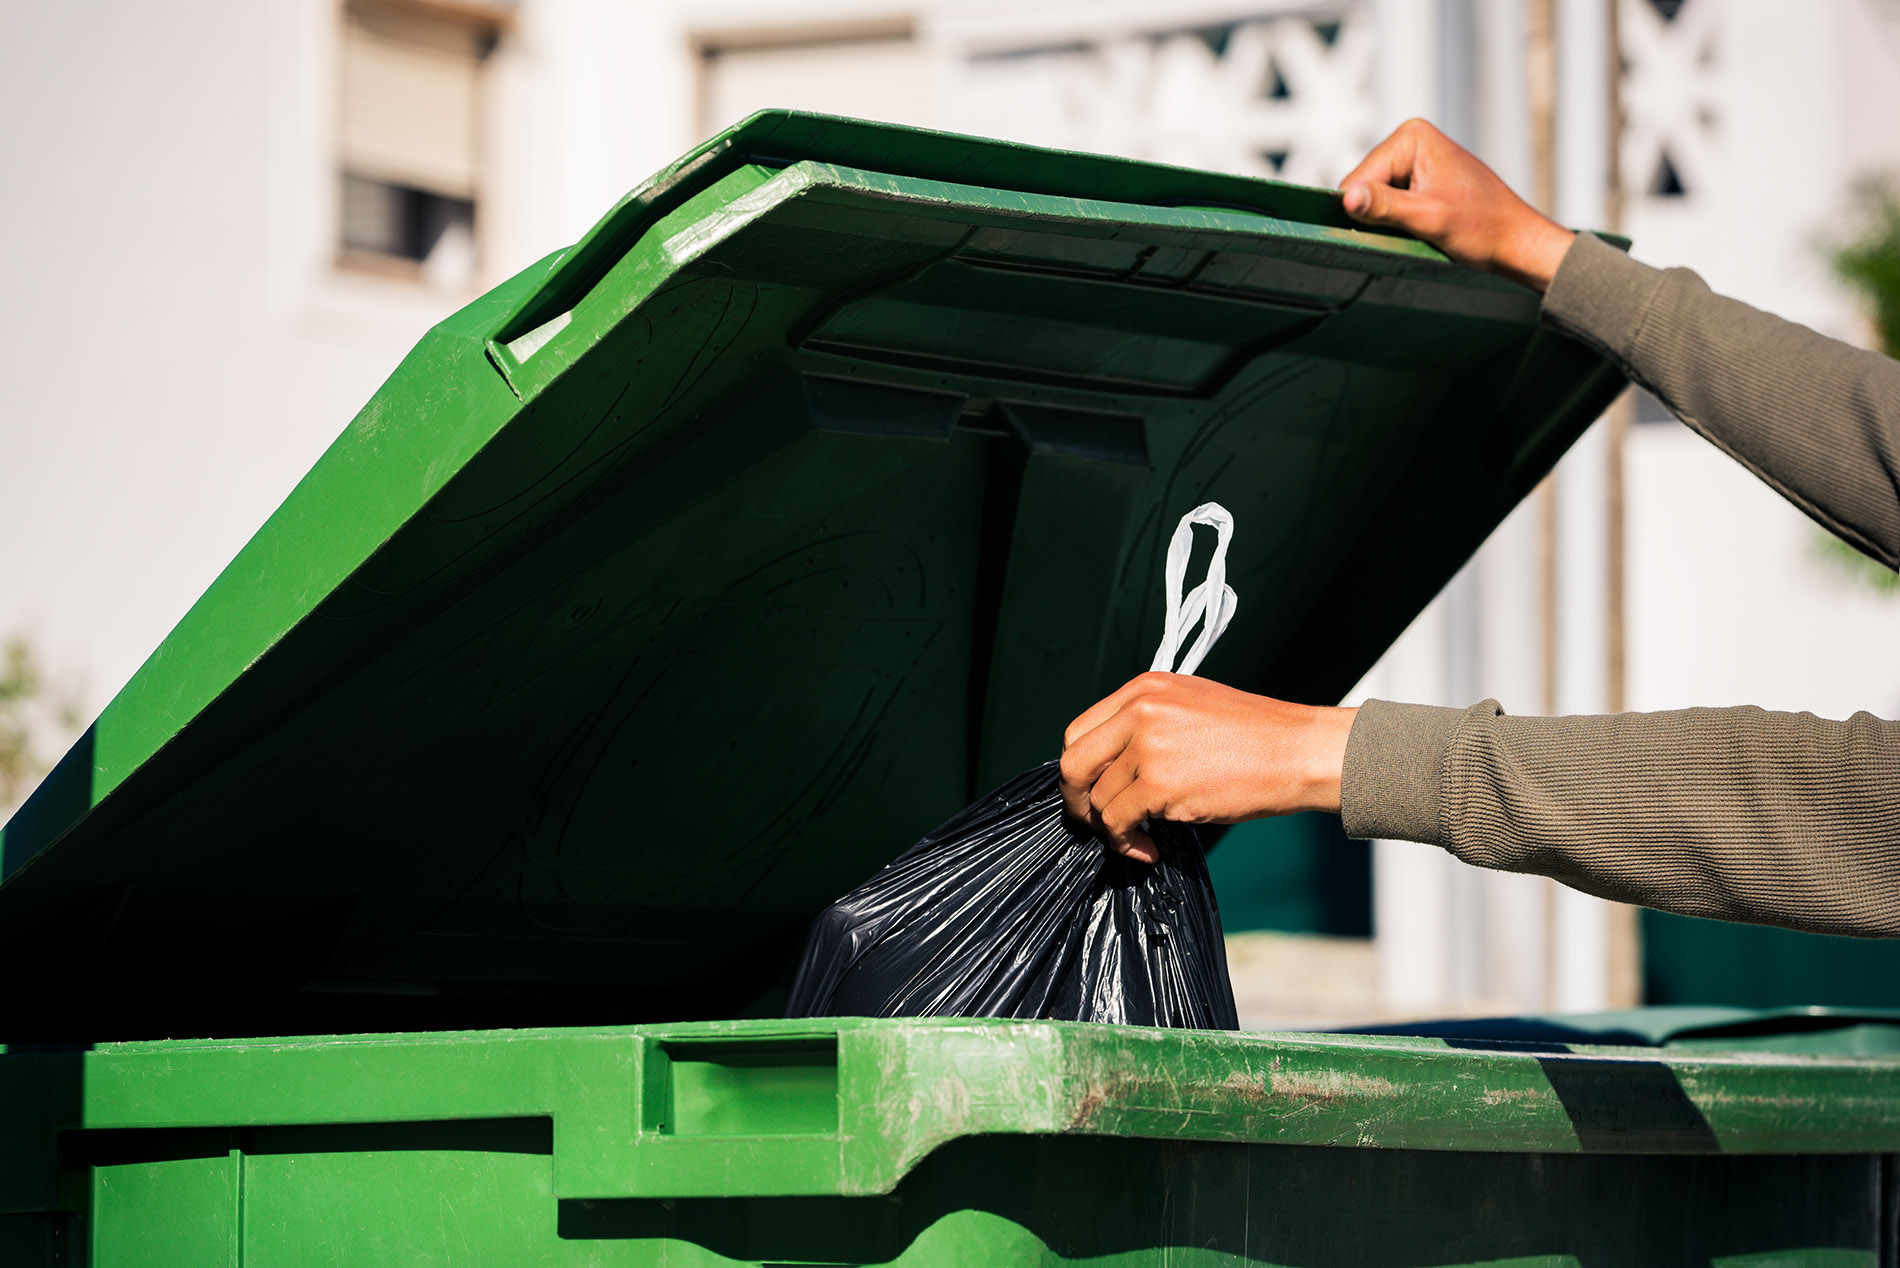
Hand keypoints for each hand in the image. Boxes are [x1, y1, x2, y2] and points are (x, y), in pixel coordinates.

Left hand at [1058, 672, 1357, 862]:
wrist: (1298, 751)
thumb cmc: (1255, 736)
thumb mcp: (1191, 706)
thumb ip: (1147, 725)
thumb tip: (1112, 766)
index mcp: (1143, 690)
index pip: (1080, 731)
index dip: (1081, 769)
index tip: (1093, 791)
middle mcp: (1139, 711)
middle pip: (1074, 763)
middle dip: (1078, 801)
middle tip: (1096, 824)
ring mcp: (1147, 747)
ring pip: (1099, 800)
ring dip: (1113, 829)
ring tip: (1140, 839)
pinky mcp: (1160, 784)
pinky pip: (1118, 823)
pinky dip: (1127, 844)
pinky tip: (1149, 850)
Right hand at [1339, 118, 1575, 292]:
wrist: (1516, 240)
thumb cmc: (1482, 228)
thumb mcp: (1428, 219)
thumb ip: (1385, 206)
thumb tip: (1345, 198)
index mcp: (1411, 137)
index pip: (1359, 179)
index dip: (1365, 212)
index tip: (1393, 231)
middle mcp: (1411, 139)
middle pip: (1364, 185)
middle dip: (1378, 214)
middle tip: (1412, 231)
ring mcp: (1415, 157)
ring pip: (1374, 196)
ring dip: (1388, 219)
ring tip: (1420, 229)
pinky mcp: (1420, 175)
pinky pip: (1390, 200)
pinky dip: (1398, 219)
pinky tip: (1420, 226)